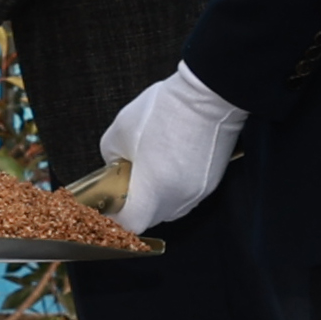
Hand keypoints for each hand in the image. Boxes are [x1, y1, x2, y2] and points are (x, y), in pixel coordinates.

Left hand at [98, 64, 252, 234]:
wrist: (208, 96)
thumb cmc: (164, 110)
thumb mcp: (120, 131)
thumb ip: (111, 158)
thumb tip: (115, 169)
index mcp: (153, 188)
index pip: (132, 223)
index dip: (117, 218)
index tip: (109, 207)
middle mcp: (178, 197)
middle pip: (151, 217)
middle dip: (135, 206)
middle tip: (125, 185)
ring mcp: (197, 192)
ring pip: (169, 208)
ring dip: (155, 198)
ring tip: (148, 172)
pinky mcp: (211, 183)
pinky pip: (185, 196)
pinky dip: (173, 187)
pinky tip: (168, 166)